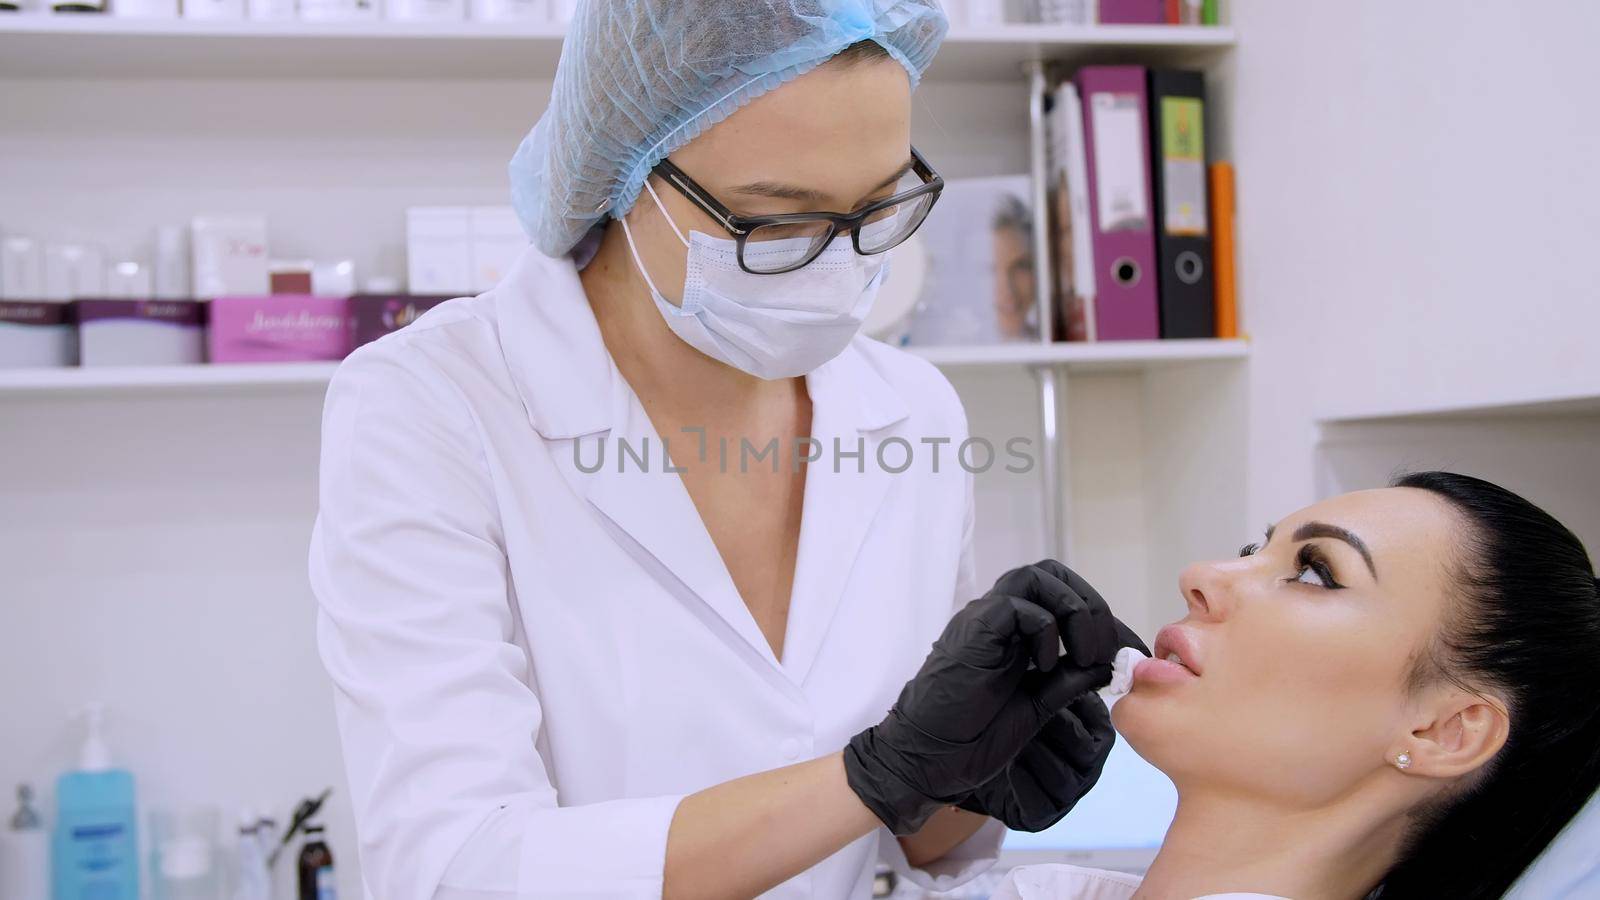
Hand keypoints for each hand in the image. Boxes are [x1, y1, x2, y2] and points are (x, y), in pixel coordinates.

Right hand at [842, 562, 1125, 834]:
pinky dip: (1044, 630)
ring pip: (1035, 576)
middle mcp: (999, 618)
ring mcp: (985, 621)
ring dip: (1071, 609)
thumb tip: (1106, 666)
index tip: (1120, 653)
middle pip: (1052, 574)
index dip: (1096, 616)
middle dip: (1089, 604)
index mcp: (1014, 633)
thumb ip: (1068, 682)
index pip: (1062, 595)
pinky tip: (1044, 665)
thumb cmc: (973, 737)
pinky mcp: (974, 631)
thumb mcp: (1037, 706)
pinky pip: (1017, 606)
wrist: (929, 758)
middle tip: (1101, 649)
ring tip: (1081, 653)